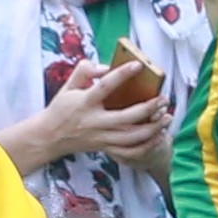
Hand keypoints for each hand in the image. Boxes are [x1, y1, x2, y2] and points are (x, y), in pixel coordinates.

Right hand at [0, 56, 170, 176]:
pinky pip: (129, 152)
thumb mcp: (68, 85)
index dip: (121, 75)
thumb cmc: (62, 108)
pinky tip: (158, 137)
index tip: (137, 65)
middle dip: (147, 109)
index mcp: (85, 103)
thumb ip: (84, 70)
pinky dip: (146, 146)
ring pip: (131, 138)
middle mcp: (95, 122)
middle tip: (163, 99)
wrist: (50, 137)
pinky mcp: (105, 149)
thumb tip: (106, 66)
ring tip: (167, 117)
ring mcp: (101, 138)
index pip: (105, 87)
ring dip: (152, 129)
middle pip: (125, 118)